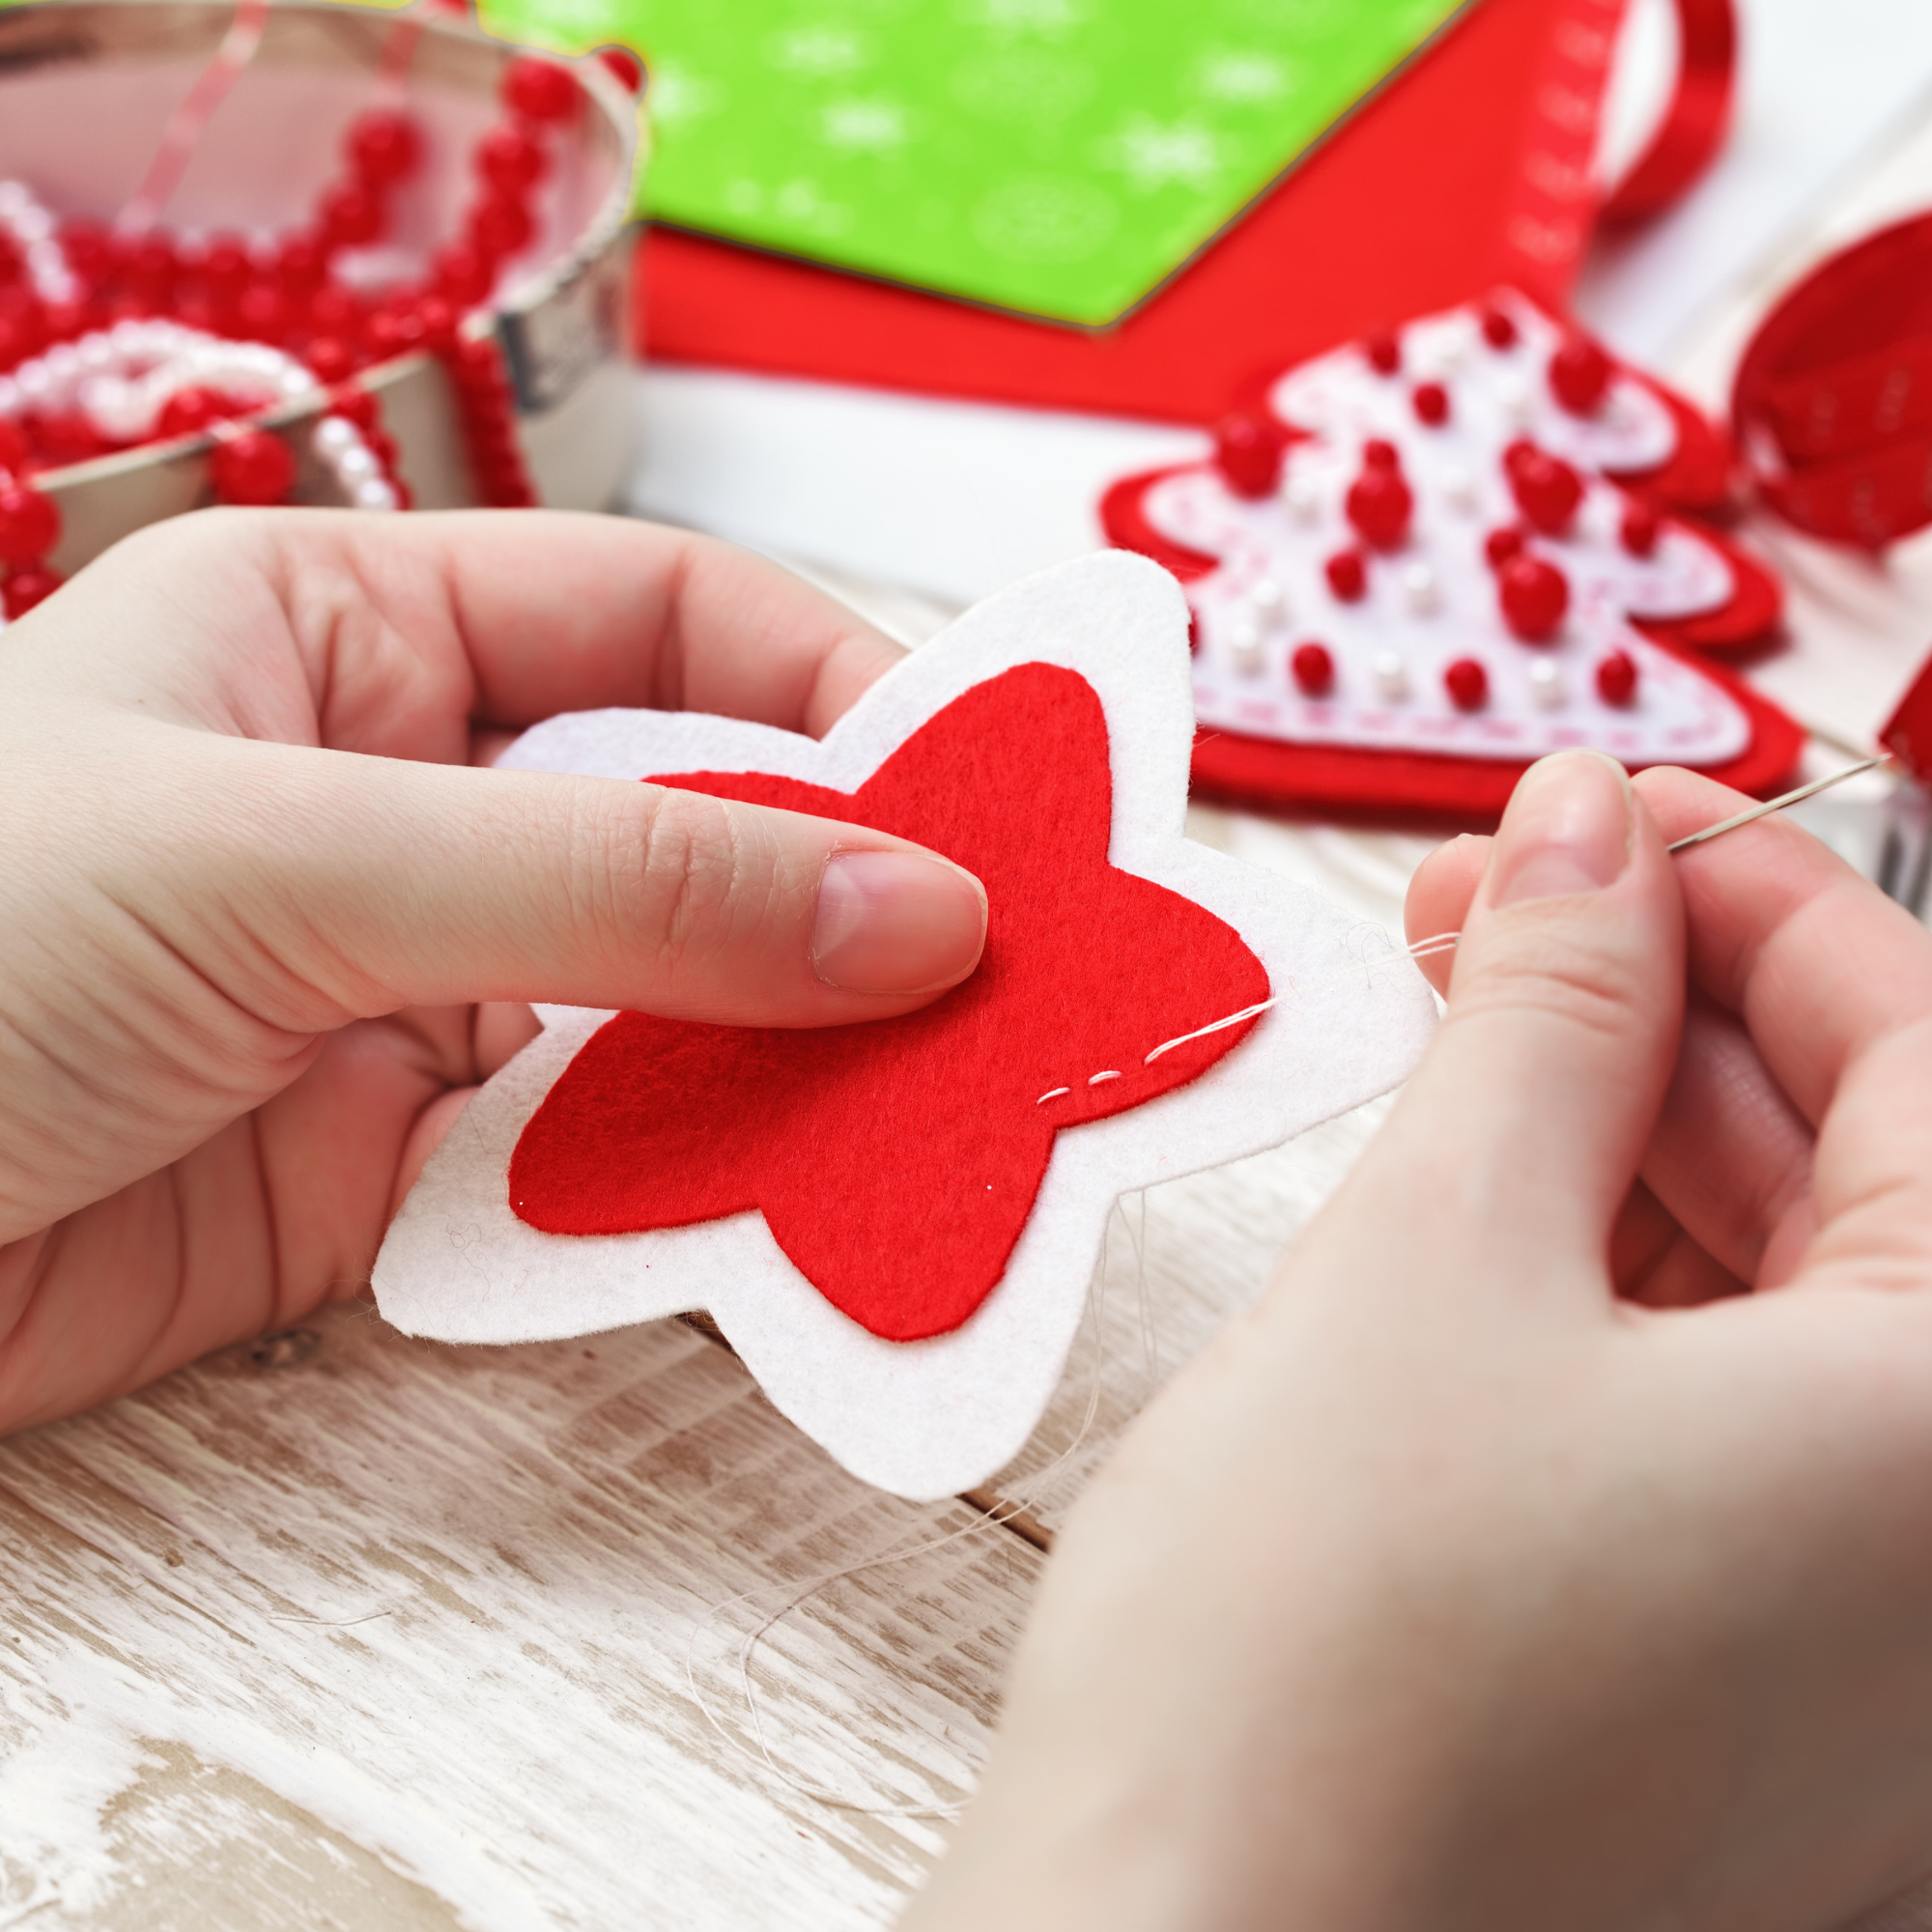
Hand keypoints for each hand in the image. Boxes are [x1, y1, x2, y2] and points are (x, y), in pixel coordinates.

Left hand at [0, 509, 984, 1432]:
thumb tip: (913, 906)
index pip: (657, 623)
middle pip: (691, 834)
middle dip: (849, 903)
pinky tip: (797, 1223)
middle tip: (1012, 979)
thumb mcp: (289, 857)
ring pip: (665, 1019)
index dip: (834, 686)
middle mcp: (402, 813)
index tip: (980, 793)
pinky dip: (698, 1201)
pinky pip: (594, 1176)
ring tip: (948, 1114)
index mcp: (352, 641)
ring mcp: (408, 1003)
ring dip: (796, 1069)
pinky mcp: (393, 1180)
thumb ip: (613, 881)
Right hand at [907, 751, 1931, 1931]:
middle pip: (1861, 1167)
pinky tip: (1480, 1176)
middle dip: (1665, 1004)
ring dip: (1622, 1127)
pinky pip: (1716, 1404)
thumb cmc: (1308, 1680)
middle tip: (1492, 907)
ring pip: (1779, 1285)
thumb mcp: (1434, 1261)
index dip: (1748, 893)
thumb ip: (1547, 1017)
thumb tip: (1588, 837)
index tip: (1600, 813)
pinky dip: (1606, 1268)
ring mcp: (1852, 1644)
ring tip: (1459, 1022)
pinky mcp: (1732, 1680)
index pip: (1925, 1056)